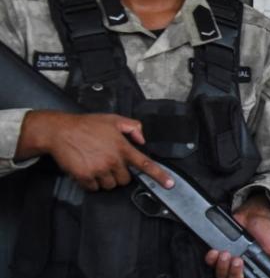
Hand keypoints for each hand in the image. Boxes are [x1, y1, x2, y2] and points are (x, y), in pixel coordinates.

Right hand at [17, 110, 171, 190]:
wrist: (60, 131)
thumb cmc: (87, 125)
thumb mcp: (114, 119)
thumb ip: (132, 127)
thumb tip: (142, 140)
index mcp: (122, 147)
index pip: (145, 163)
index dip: (159, 175)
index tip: (169, 184)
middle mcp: (112, 160)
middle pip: (125, 180)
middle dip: (120, 174)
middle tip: (109, 163)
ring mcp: (98, 169)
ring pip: (110, 185)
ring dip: (105, 180)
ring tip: (96, 165)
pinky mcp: (84, 176)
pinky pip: (94, 188)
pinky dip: (91, 183)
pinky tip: (86, 170)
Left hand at [205, 194, 269, 277]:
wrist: (253, 213)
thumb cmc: (265, 231)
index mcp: (253, 270)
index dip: (241, 277)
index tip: (243, 271)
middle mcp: (239, 268)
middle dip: (232, 273)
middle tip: (237, 260)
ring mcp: (228, 261)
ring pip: (220, 274)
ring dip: (221, 266)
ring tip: (226, 254)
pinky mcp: (219, 252)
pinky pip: (210, 262)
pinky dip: (211, 259)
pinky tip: (214, 252)